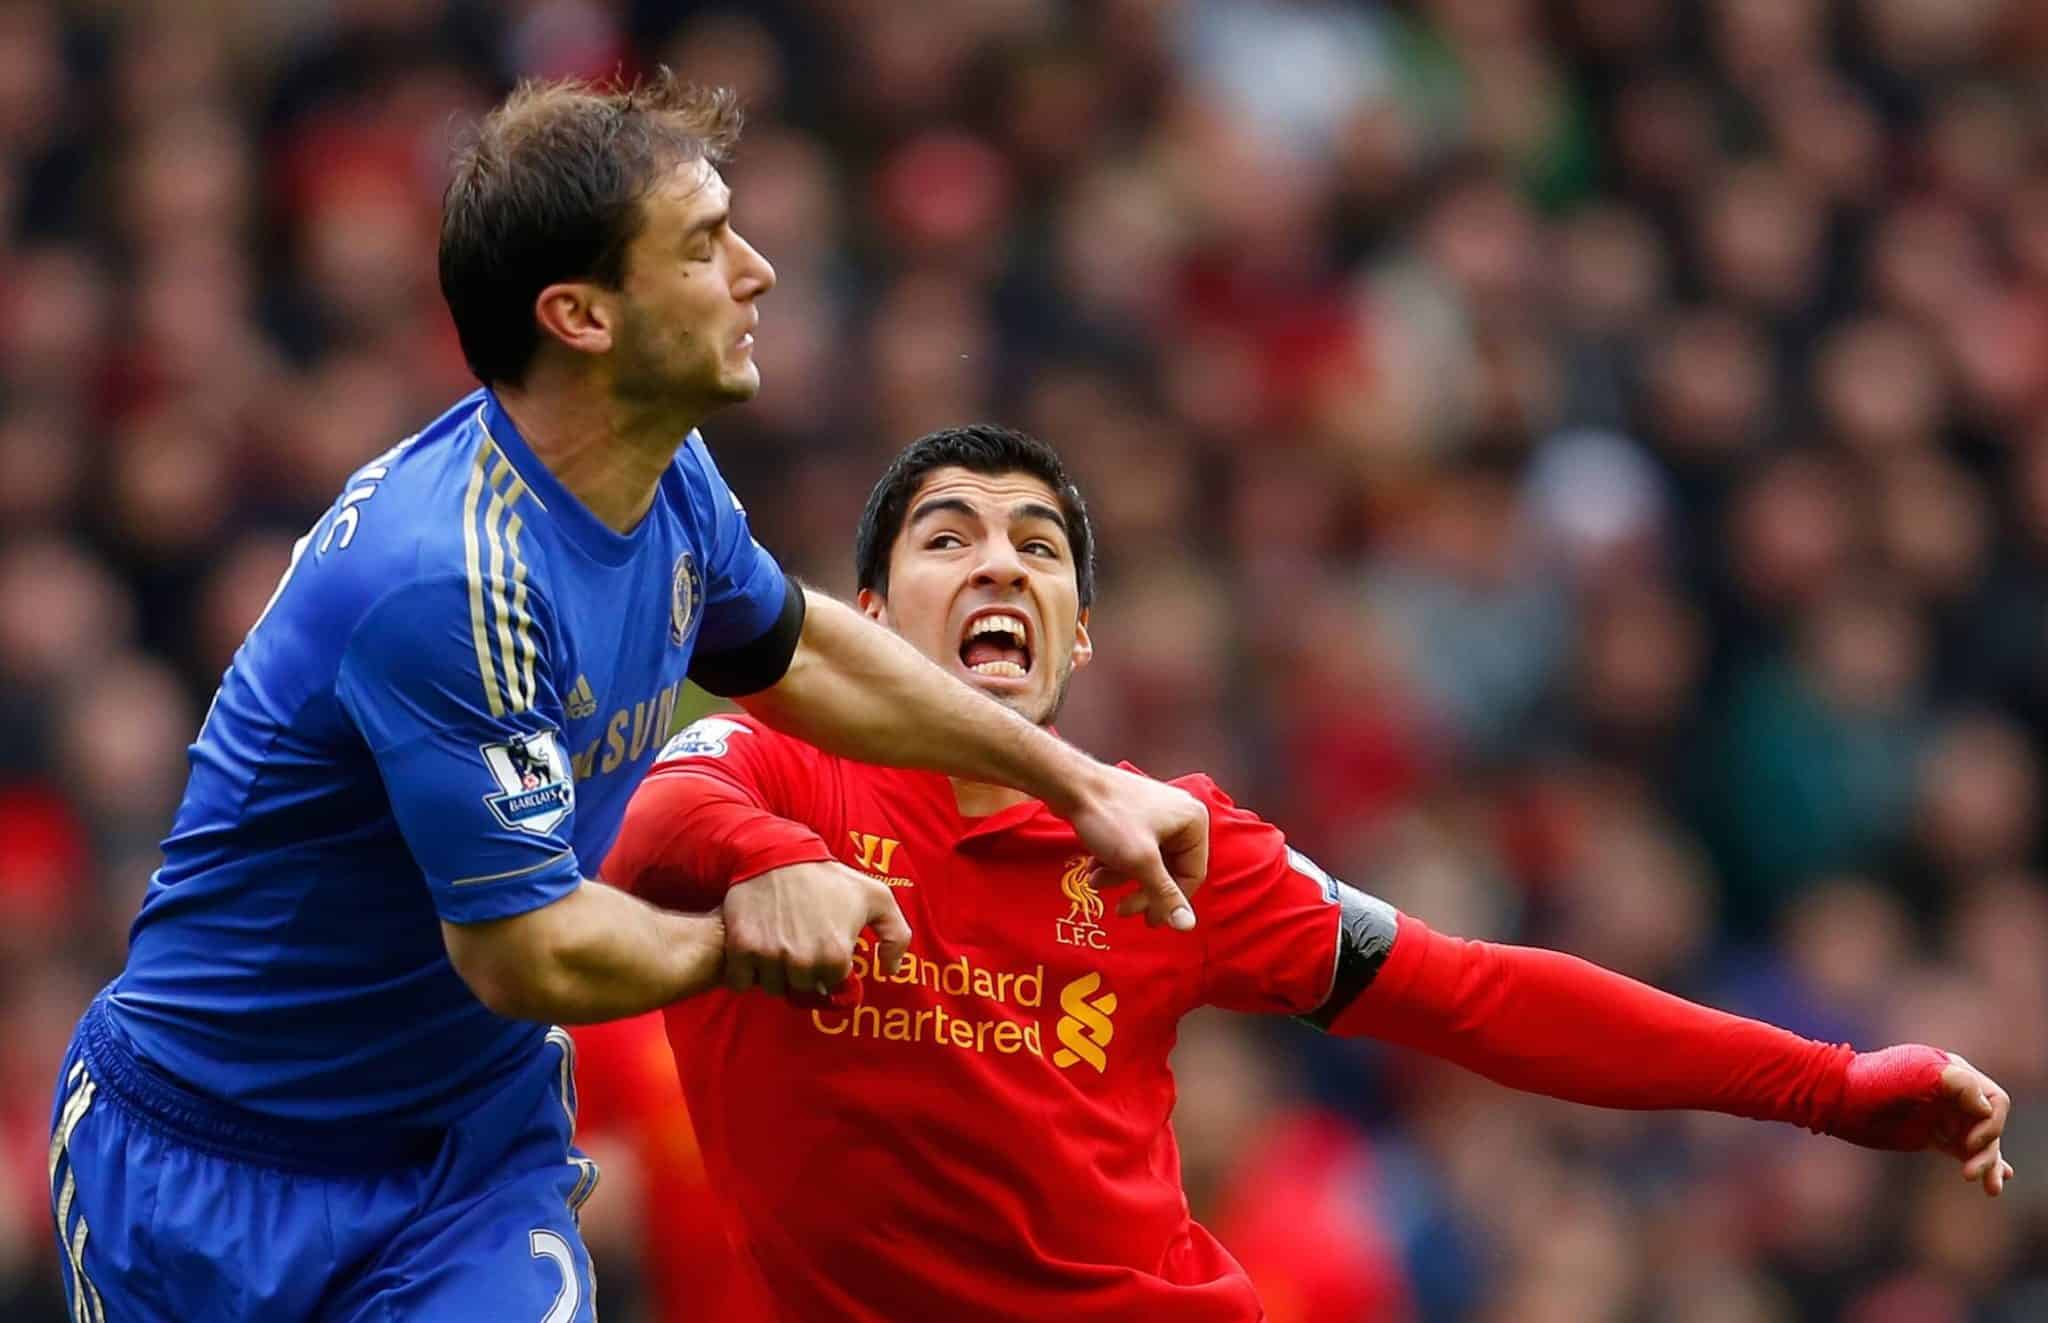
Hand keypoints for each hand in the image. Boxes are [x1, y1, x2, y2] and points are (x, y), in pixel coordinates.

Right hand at [721, 862, 910, 1000]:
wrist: (778, 853)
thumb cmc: (828, 876)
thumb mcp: (876, 897)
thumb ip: (896, 935)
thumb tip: (891, 970)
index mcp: (835, 955)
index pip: (831, 983)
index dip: (827, 965)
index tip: (820, 945)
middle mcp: (802, 961)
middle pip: (800, 988)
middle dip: (801, 971)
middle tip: (798, 942)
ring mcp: (769, 956)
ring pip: (772, 986)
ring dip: (773, 973)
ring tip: (778, 944)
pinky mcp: (741, 948)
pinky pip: (741, 982)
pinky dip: (745, 972)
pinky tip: (754, 951)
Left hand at [1061, 765, 1207, 930]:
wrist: (1070, 784)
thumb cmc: (1109, 818)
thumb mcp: (1141, 862)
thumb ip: (1165, 895)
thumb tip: (1188, 927)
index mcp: (1194, 822)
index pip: (1192, 875)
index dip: (1169, 902)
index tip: (1146, 920)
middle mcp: (1181, 816)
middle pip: (1169, 870)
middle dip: (1141, 889)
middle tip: (1121, 911)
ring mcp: (1157, 815)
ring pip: (1148, 863)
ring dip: (1122, 877)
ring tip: (1096, 882)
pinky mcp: (1134, 816)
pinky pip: (1134, 849)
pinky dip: (1115, 862)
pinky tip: (1093, 867)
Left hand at [1833, 1044, 2013, 1196]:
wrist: (1836, 1099)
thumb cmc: (1872, 1081)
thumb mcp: (1915, 1073)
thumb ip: (1956, 1082)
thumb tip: (1987, 1108)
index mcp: (1953, 1072)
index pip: (1994, 1100)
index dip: (1990, 1124)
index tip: (1969, 1143)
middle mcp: (1953, 1094)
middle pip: (1989, 1124)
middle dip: (1988, 1150)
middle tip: (1971, 1174)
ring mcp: (1943, 1115)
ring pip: (1981, 1142)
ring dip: (1990, 1163)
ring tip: (1991, 1189)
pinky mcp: (1933, 1135)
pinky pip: (1965, 1151)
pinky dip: (1983, 1164)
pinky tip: (1995, 1181)